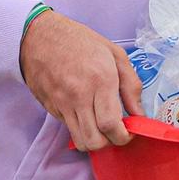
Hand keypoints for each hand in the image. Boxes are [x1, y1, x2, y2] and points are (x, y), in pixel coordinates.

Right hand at [19, 11, 142, 151]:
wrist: (38, 36)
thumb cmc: (79, 41)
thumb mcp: (114, 54)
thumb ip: (131, 85)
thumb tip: (139, 114)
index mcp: (100, 80)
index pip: (111, 125)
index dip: (124, 137)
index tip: (129, 132)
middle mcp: (79, 96)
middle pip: (95, 141)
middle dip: (110, 143)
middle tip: (116, 131)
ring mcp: (62, 104)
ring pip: (80, 141)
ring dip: (95, 141)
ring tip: (101, 127)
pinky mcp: (51, 107)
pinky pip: (69, 128)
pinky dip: (80, 128)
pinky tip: (86, 114)